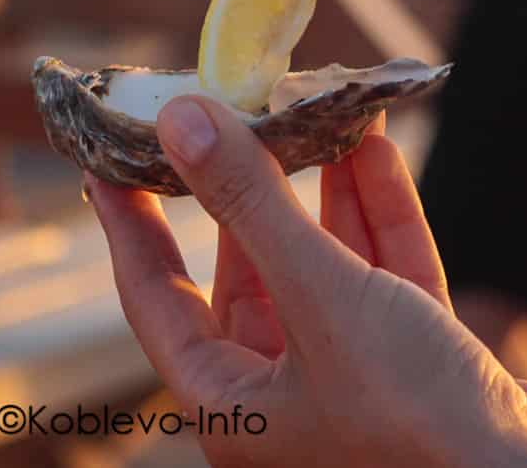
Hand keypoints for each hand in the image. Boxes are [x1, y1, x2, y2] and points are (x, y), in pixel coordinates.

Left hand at [89, 101, 526, 466]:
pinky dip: (377, 213)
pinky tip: (370, 148)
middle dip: (243, 189)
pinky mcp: (418, 359)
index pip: (155, 296)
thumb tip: (181, 121)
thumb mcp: (321, 297)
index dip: (129, 225)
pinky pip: (383, 272)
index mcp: (232, 406)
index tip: (107, 162)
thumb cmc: (417, 417)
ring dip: (318, 188)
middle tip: (223, 116)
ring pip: (319, 263)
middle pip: (243, 269)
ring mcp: (353, 375)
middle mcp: (283, 394)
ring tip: (306, 110)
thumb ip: (252, 207)